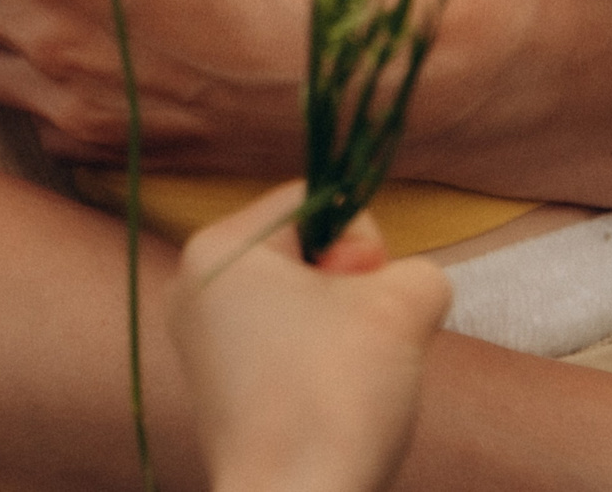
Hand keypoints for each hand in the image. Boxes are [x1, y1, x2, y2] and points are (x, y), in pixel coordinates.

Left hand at [170, 186, 450, 491]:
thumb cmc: (334, 395)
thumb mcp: (402, 305)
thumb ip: (416, 271)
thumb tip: (404, 287)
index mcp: (219, 246)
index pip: (314, 201)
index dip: (362, 244)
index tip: (365, 296)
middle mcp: (195, 285)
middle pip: (306, 256)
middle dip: (353, 296)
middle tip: (358, 347)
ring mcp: (201, 342)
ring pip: (304, 308)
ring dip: (343, 337)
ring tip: (343, 385)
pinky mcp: (218, 391)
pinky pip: (287, 353)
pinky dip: (318, 373)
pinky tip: (326, 410)